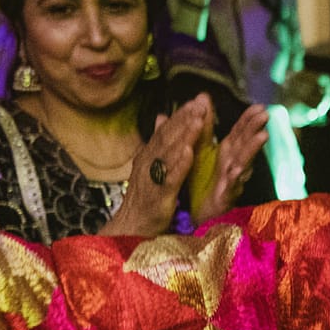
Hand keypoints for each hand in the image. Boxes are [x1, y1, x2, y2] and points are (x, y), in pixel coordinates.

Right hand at [105, 95, 216, 236]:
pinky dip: (179, 164)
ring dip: (184, 135)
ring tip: (197, 120)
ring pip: (169, 153)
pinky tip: (188, 152)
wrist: (130, 228)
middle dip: (184, 119)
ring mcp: (152, 179)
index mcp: (148, 156)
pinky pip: (170, 178)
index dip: (180, 115)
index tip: (196, 101)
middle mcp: (148, 163)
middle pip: (168, 137)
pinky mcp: (158, 196)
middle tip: (200, 103)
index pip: (165, 131)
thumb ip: (158, 143)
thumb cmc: (144, 200)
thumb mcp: (150, 168)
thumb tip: (162, 117)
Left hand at [192, 104, 270, 222]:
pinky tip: (238, 169)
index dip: (249, 119)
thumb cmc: (204, 182)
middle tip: (265, 114)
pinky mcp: (225, 195)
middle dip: (255, 128)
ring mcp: (232, 179)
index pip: (240, 132)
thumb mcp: (202, 149)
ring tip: (263, 136)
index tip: (259, 106)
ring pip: (243, 162)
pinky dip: (235, 176)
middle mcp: (233, 163)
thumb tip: (203, 98)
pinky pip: (230, 184)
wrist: (197, 213)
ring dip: (252, 149)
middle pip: (245, 143)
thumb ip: (204, 125)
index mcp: (227, 152)